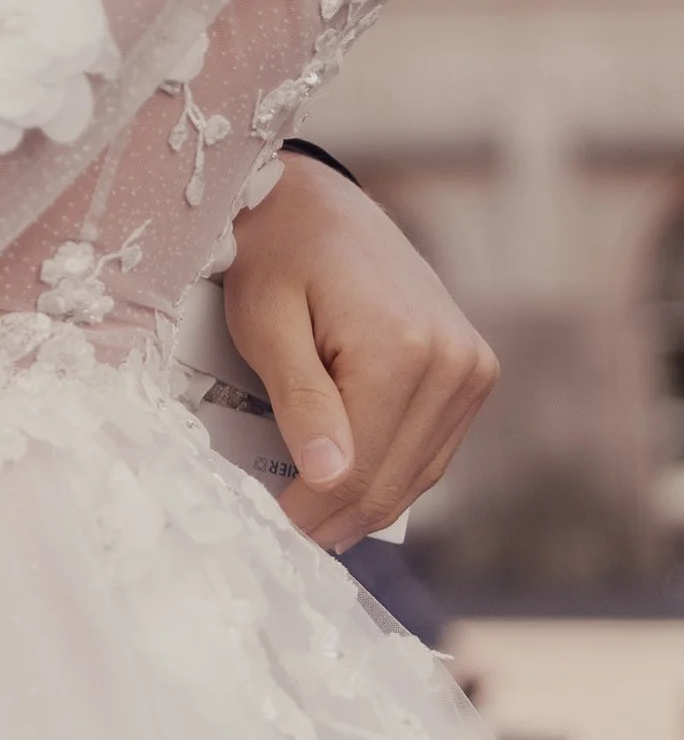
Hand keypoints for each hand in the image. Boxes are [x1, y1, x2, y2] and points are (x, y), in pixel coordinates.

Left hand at [225, 155, 498, 552]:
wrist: (318, 202)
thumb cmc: (278, 255)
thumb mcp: (266, 320)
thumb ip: (301, 398)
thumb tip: (328, 476)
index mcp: (404, 349)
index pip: (356, 470)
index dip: (308, 512)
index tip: (265, 531)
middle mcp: (454, 363)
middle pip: (392, 482)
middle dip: (334, 518)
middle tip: (282, 537)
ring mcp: (472, 368)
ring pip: (417, 476)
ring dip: (364, 505)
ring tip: (309, 520)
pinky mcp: (474, 372)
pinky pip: (432, 450)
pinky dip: (391, 475)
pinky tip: (347, 486)